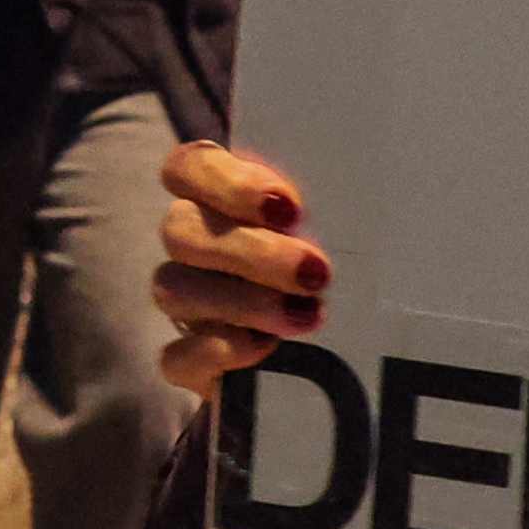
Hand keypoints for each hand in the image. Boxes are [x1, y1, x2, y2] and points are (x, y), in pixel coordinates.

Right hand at [152, 138, 330, 400]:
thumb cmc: (337, 264)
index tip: (289, 208)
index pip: (187, 167)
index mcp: (217, 195)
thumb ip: (326, 209)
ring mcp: (184, 302)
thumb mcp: (335, 227)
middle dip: (252, 251)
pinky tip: (264, 349)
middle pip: (180, 229)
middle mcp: (191, 243)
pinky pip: (175, 356)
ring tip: (306, 316)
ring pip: (174, 288)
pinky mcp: (187, 360)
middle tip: (315, 272)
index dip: (228, 183)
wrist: (350, 345)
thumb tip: (354, 201)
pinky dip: (215, 352)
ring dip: (243, 302)